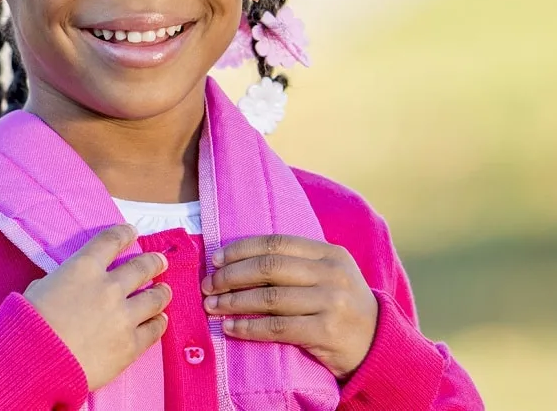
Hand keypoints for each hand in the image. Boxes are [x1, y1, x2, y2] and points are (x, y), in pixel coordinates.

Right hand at [24, 224, 170, 390]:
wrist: (36, 361)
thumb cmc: (29, 323)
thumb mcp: (40, 288)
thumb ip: (62, 282)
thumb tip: (69, 287)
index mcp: (85, 267)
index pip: (111, 241)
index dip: (125, 233)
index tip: (133, 232)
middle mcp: (110, 286)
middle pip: (142, 266)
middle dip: (153, 262)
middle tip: (160, 262)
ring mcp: (124, 315)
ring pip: (155, 298)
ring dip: (162, 292)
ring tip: (164, 291)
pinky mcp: (131, 344)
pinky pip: (154, 330)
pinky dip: (159, 323)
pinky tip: (160, 321)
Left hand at [201, 234, 377, 379]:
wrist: (378, 343)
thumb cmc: (340, 304)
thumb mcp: (328, 273)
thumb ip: (295, 262)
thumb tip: (237, 259)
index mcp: (329, 252)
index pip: (275, 243)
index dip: (241, 249)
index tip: (215, 259)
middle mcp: (332, 273)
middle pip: (269, 267)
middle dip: (232, 275)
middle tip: (209, 285)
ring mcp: (331, 302)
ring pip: (270, 297)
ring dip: (234, 302)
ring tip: (212, 306)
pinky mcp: (326, 332)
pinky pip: (278, 328)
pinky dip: (249, 327)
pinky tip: (231, 328)